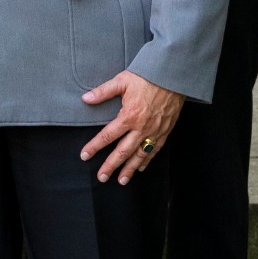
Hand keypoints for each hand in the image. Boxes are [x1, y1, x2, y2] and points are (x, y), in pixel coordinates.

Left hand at [80, 70, 184, 184]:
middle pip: (123, 151)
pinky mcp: (164, 131)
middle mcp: (141, 128)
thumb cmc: (146, 77)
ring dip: (130, 169)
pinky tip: (141, 168)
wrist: (172, 77)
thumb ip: (103, 91)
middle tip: (101, 177)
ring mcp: (154, 131)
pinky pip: (155, 150)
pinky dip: (147, 160)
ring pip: (140, 155)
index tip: (85, 156)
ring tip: (121, 180)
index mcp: (129, 116)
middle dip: (111, 165)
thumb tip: (85, 98)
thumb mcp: (122, 81)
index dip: (95, 146)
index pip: (107, 136)